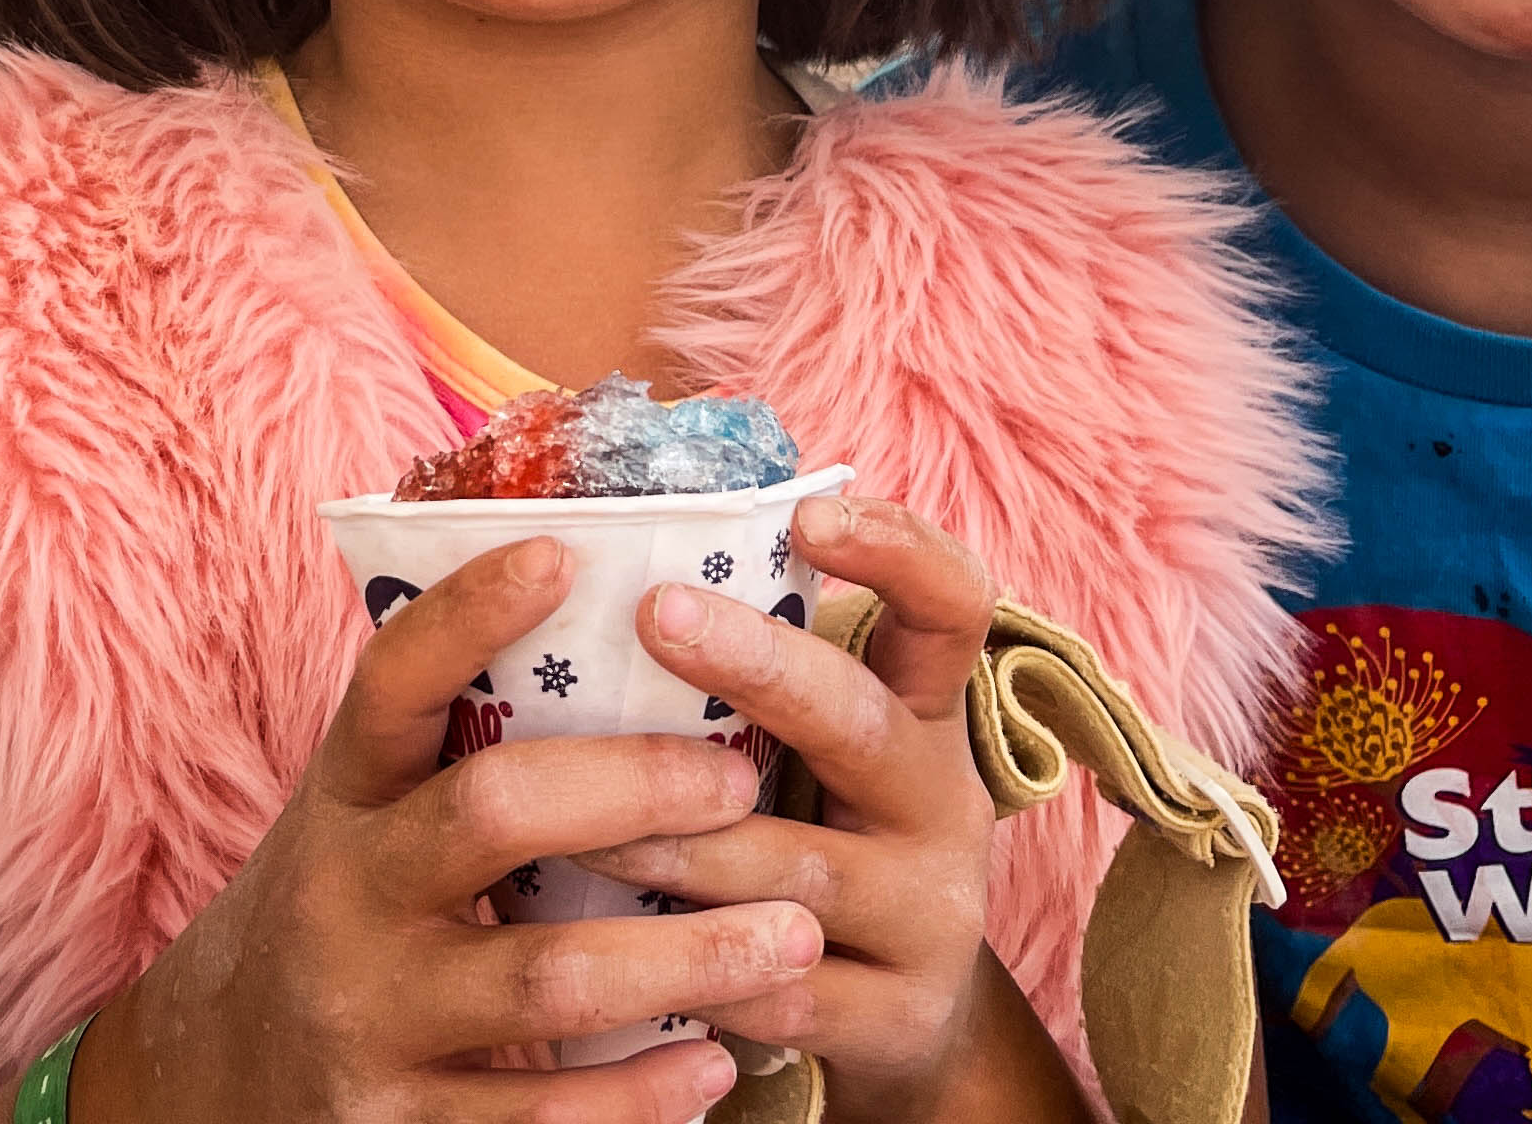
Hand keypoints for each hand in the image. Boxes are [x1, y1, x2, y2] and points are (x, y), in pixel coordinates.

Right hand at [80, 536, 822, 1123]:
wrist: (221, 1075)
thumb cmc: (349, 907)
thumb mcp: (367, 813)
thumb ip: (455, 742)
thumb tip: (609, 600)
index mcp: (345, 794)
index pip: (393, 681)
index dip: (468, 613)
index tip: (563, 555)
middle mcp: (346, 894)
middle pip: (492, 811)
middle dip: (634, 788)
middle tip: (743, 779)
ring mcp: (368, 1016)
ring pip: (545, 978)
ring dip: (688, 956)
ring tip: (793, 938)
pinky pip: (540, 1118)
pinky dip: (641, 1095)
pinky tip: (716, 1062)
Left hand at [572, 498, 1075, 1123]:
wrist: (903, 1020)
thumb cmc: (819, 842)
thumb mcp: (818, 757)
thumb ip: (754, 681)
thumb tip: (602, 554)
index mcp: (922, 718)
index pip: (950, 607)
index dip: (899, 549)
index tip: (810, 512)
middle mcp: (939, 802)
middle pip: (862, 720)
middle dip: (761, 665)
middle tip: (659, 614)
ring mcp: (930, 913)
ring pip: (795, 868)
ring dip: (680, 842)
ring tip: (582, 824)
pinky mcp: (897, 1016)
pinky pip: (783, 993)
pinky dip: (698, 972)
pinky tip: (622, 957)